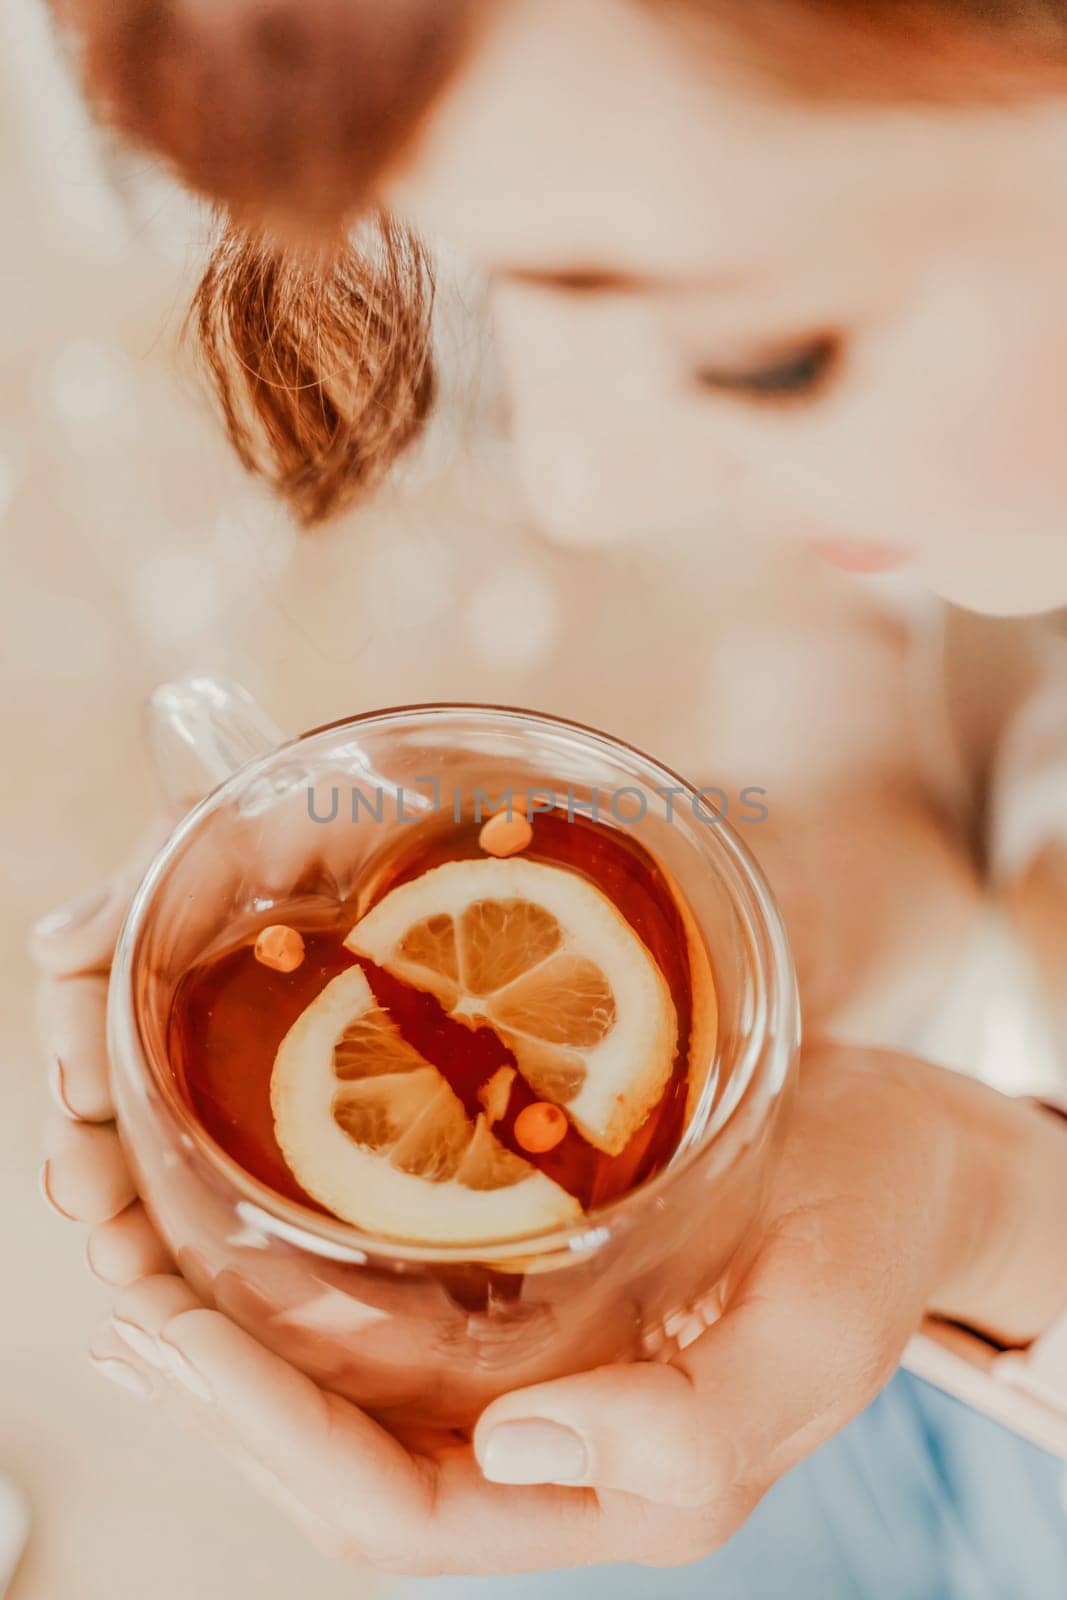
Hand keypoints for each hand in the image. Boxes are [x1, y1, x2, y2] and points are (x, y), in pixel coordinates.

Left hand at [35, 879, 1066, 1582]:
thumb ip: (694, 1431)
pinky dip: (289, 1237)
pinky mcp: (511, 1265)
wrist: (898, 1154)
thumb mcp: (818, 1340)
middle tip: (111, 1264)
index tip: (176, 1331)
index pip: (392, 1500)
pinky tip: (232, 1176)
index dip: (272, 1430)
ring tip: (129, 1219)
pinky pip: (375, 1274)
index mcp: (591, 1481)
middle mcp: (527, 1425)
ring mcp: (511, 1344)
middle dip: (206, 1366)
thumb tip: (523, 1438)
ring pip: (334, 1356)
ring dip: (221, 1300)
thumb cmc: (872, 1244)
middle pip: (329, 1434)